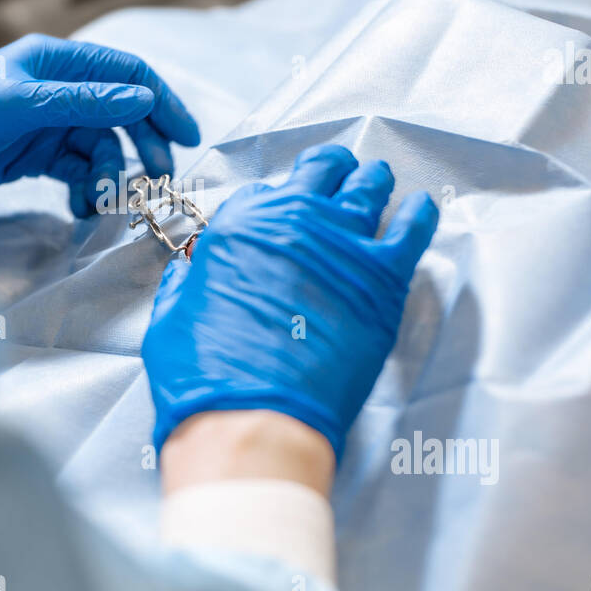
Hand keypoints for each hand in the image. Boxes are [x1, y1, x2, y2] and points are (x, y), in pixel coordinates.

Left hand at [0, 34, 199, 212]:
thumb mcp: (20, 104)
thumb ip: (84, 102)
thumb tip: (144, 97)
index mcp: (55, 62)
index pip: (125, 73)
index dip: (160, 101)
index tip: (186, 138)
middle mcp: (57, 89)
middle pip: (120, 113)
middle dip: (142, 145)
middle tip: (157, 180)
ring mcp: (46, 124)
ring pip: (100, 148)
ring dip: (110, 174)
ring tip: (106, 201)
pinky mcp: (33, 156)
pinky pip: (76, 171)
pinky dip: (85, 189)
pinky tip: (82, 208)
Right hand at [142, 144, 439, 460]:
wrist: (255, 420)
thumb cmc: (205, 377)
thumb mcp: (170, 318)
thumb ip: (184, 285)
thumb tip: (190, 272)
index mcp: (239, 226)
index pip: (265, 191)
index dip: (275, 201)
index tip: (282, 212)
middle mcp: (292, 220)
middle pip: (322, 172)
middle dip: (329, 171)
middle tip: (337, 176)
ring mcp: (343, 245)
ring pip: (368, 188)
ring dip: (371, 181)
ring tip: (376, 181)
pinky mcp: (384, 280)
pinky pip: (413, 228)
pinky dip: (418, 214)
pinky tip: (419, 209)